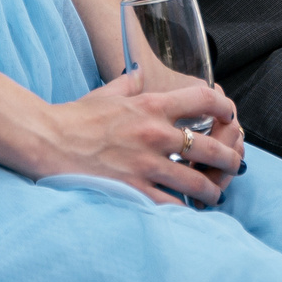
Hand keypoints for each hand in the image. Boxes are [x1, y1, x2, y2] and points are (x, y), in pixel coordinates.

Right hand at [27, 71, 244, 205]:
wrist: (48, 140)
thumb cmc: (75, 117)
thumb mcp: (106, 93)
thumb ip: (128, 83)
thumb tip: (138, 70)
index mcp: (150, 105)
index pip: (203, 99)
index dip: (225, 107)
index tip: (231, 116)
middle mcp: (155, 133)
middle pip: (210, 147)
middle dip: (229, 159)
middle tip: (233, 165)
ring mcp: (146, 164)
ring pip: (197, 181)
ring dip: (213, 190)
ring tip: (215, 194)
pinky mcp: (134, 189)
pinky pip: (171, 204)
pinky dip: (185, 210)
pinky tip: (190, 211)